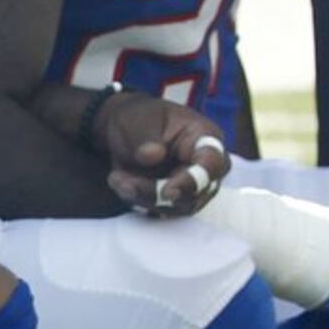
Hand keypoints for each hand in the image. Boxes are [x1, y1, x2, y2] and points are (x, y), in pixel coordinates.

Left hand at [89, 90, 228, 214]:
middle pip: (194, 192)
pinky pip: (161, 210)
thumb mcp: (139, 120)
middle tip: (124, 183)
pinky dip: (137, 200)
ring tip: (116, 179)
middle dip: (156, 191)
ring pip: (177, 205)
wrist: (126, 130)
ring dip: (143, 196)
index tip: (168, 192)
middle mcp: (207, 166)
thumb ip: (147, 138)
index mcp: (205, 137)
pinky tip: (119, 183)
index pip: (213, 163)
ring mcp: (195, 186)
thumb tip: (153, 156)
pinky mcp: (177, 200)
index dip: (194, 181)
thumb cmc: (139, 118)